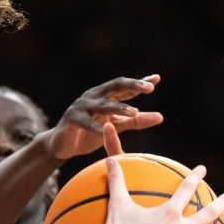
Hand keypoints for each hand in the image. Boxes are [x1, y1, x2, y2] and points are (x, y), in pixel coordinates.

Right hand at [43, 75, 162, 160]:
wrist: (62, 145)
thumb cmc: (90, 133)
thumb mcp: (116, 126)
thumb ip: (136, 121)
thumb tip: (161, 117)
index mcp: (105, 96)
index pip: (125, 87)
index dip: (140, 82)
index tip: (156, 79)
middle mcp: (94, 96)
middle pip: (115, 87)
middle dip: (132, 86)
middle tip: (149, 88)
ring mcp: (81, 106)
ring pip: (103, 105)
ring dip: (119, 108)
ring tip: (134, 111)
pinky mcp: (71, 119)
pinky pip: (85, 122)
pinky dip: (96, 127)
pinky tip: (106, 130)